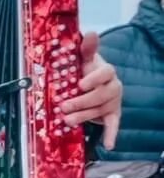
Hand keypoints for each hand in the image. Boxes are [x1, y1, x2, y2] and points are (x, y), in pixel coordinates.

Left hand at [64, 32, 122, 148]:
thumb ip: (86, 49)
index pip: (105, 72)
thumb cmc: (85, 70)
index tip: (79, 84)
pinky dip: (111, 135)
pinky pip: (114, 124)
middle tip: (63, 106)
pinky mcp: (112, 114)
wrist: (93, 83)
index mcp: (106, 71)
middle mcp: (113, 86)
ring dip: (84, 116)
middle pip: (101, 95)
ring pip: (101, 110)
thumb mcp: (83, 59)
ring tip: (66, 121)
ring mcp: (114, 101)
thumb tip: (89, 32)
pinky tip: (109, 145)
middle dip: (81, 102)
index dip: (93, 79)